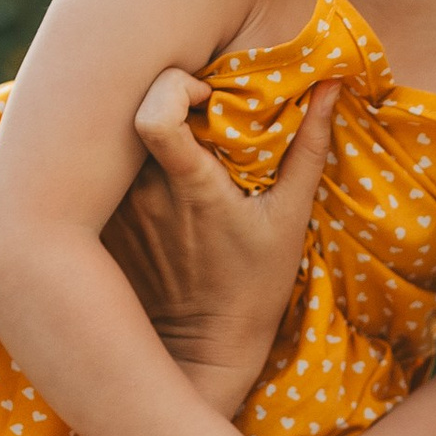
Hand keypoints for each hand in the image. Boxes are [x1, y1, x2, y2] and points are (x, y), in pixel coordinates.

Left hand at [103, 71, 337, 398]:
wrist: (200, 350)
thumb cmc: (252, 288)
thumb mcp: (289, 219)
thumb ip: (308, 148)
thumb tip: (332, 86)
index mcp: (189, 186)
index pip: (154, 112)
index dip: (173, 86)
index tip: (202, 95)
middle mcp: (143, 194)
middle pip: (130, 113)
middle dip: (161, 100)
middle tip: (191, 115)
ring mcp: (117, 212)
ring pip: (116, 144)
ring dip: (143, 136)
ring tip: (175, 152)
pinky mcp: (102, 228)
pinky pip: (106, 178)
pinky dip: (126, 169)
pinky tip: (154, 190)